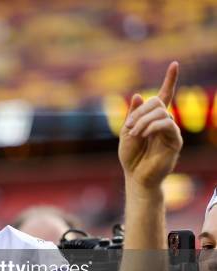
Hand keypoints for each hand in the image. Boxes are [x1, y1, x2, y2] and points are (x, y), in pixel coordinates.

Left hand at [118, 62, 181, 189]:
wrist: (135, 176)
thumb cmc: (131, 156)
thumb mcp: (126, 131)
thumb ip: (133, 114)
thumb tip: (137, 95)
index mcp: (152, 118)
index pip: (164, 96)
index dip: (170, 80)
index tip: (175, 64)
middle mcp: (164, 121)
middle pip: (157, 102)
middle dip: (140, 111)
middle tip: (129, 126)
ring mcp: (171, 130)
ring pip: (161, 112)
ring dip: (143, 121)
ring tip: (134, 134)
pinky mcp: (175, 141)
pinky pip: (167, 124)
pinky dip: (152, 126)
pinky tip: (143, 134)